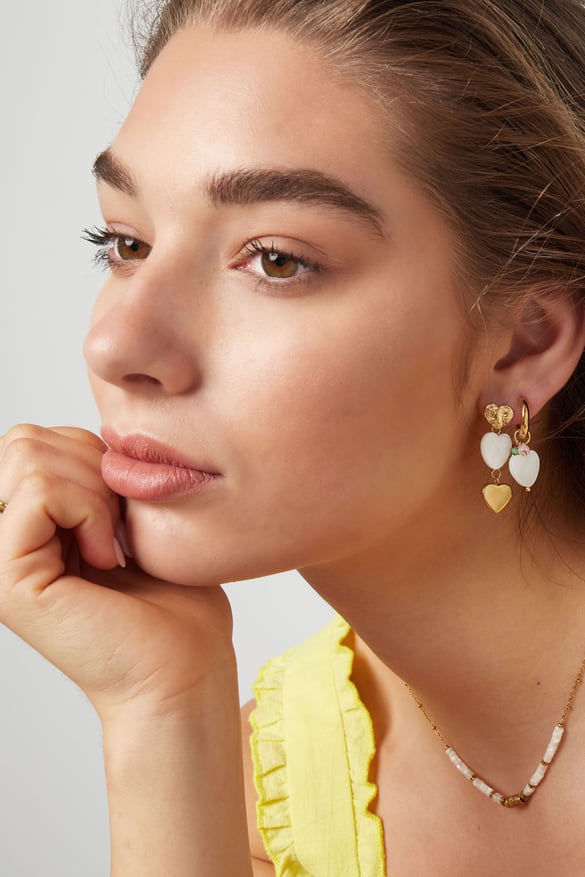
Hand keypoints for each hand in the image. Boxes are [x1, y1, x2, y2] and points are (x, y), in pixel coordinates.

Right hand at [0, 425, 233, 722]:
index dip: (87, 454)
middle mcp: (2, 541)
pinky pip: (41, 492)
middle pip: (23, 439)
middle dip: (88, 465)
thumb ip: (88, 471)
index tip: (119, 510)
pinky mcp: (7, 579)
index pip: (31, 439)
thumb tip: (79, 432)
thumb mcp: (126, 511)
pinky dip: (90, 511)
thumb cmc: (172, 599)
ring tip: (111, 543)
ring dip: (93, 490)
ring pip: (28, 455)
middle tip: (115, 525)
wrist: (185, 667)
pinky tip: (106, 556)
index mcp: (24, 526)